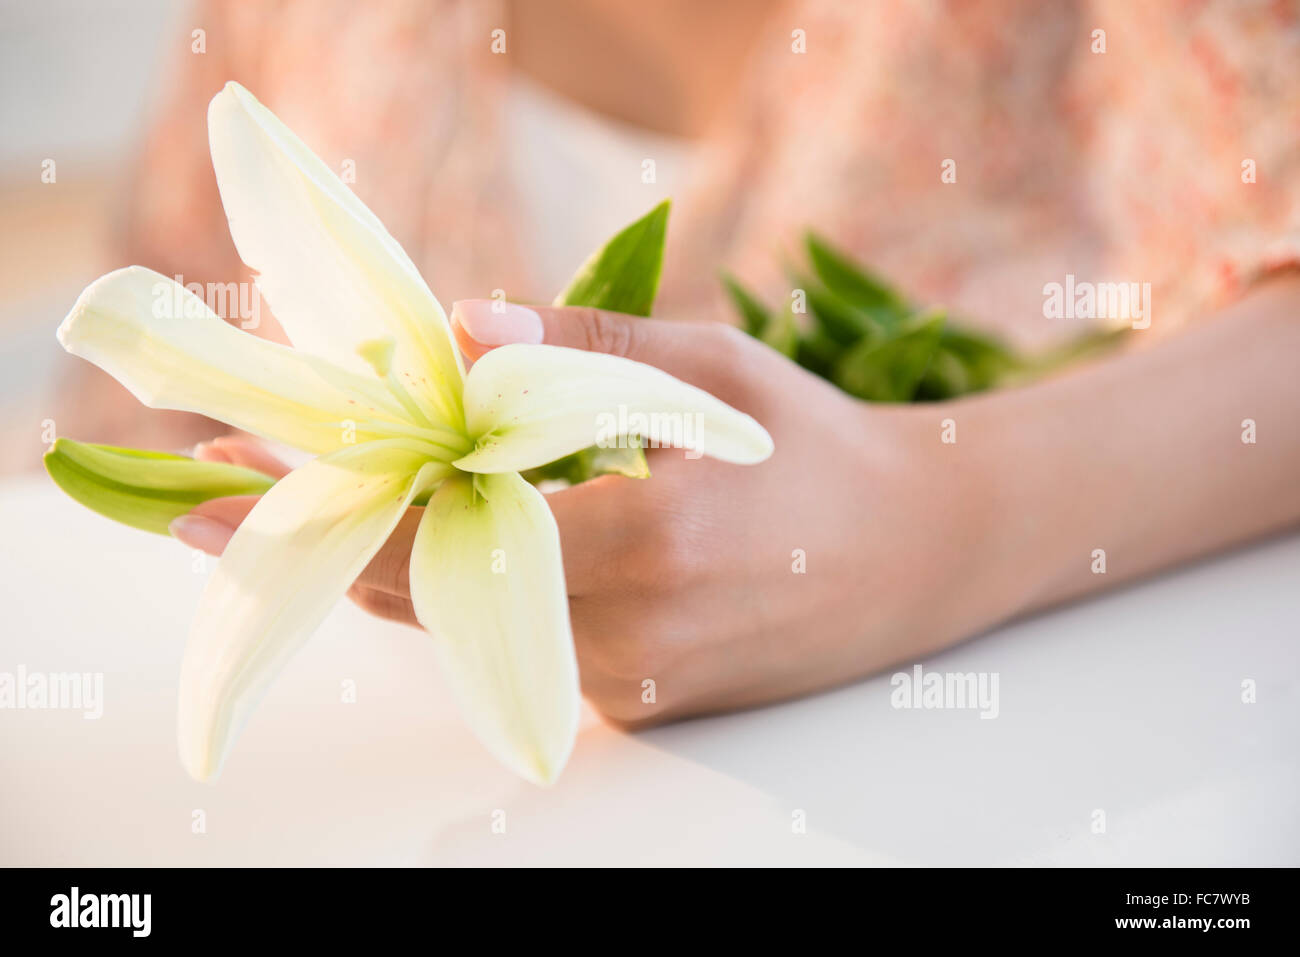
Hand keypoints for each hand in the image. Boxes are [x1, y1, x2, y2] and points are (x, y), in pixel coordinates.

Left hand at [175, 303, 994, 725]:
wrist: (924, 554)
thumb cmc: (821, 451)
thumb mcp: (714, 371)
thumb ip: (584, 347)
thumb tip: (461, 325)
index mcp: (646, 541)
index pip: (441, 542)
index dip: (326, 516)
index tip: (223, 495)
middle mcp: (631, 632)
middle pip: (428, 601)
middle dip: (330, 543)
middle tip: (246, 493)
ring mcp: (637, 681)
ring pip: (474, 626)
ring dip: (409, 562)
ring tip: (363, 494)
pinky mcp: (647, 702)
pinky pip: (530, 644)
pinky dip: (485, 590)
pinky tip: (481, 536)